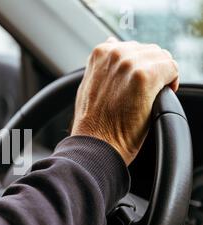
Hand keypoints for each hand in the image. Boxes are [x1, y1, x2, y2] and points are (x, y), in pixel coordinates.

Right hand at [71, 38, 178, 164]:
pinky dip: (171, 83)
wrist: (95, 143)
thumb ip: (102, 63)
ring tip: (149, 97)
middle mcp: (115, 53)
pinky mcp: (145, 76)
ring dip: (161, 77)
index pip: (134, 48)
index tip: (133, 87)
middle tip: (142, 95)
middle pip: (150, 50)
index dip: (138, 68)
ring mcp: (129, 63)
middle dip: (152, 70)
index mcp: (101, 52)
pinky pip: (172, 69)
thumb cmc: (93, 122)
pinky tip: (156, 99)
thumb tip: (111, 43)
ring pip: (163, 58)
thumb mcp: (89, 84)